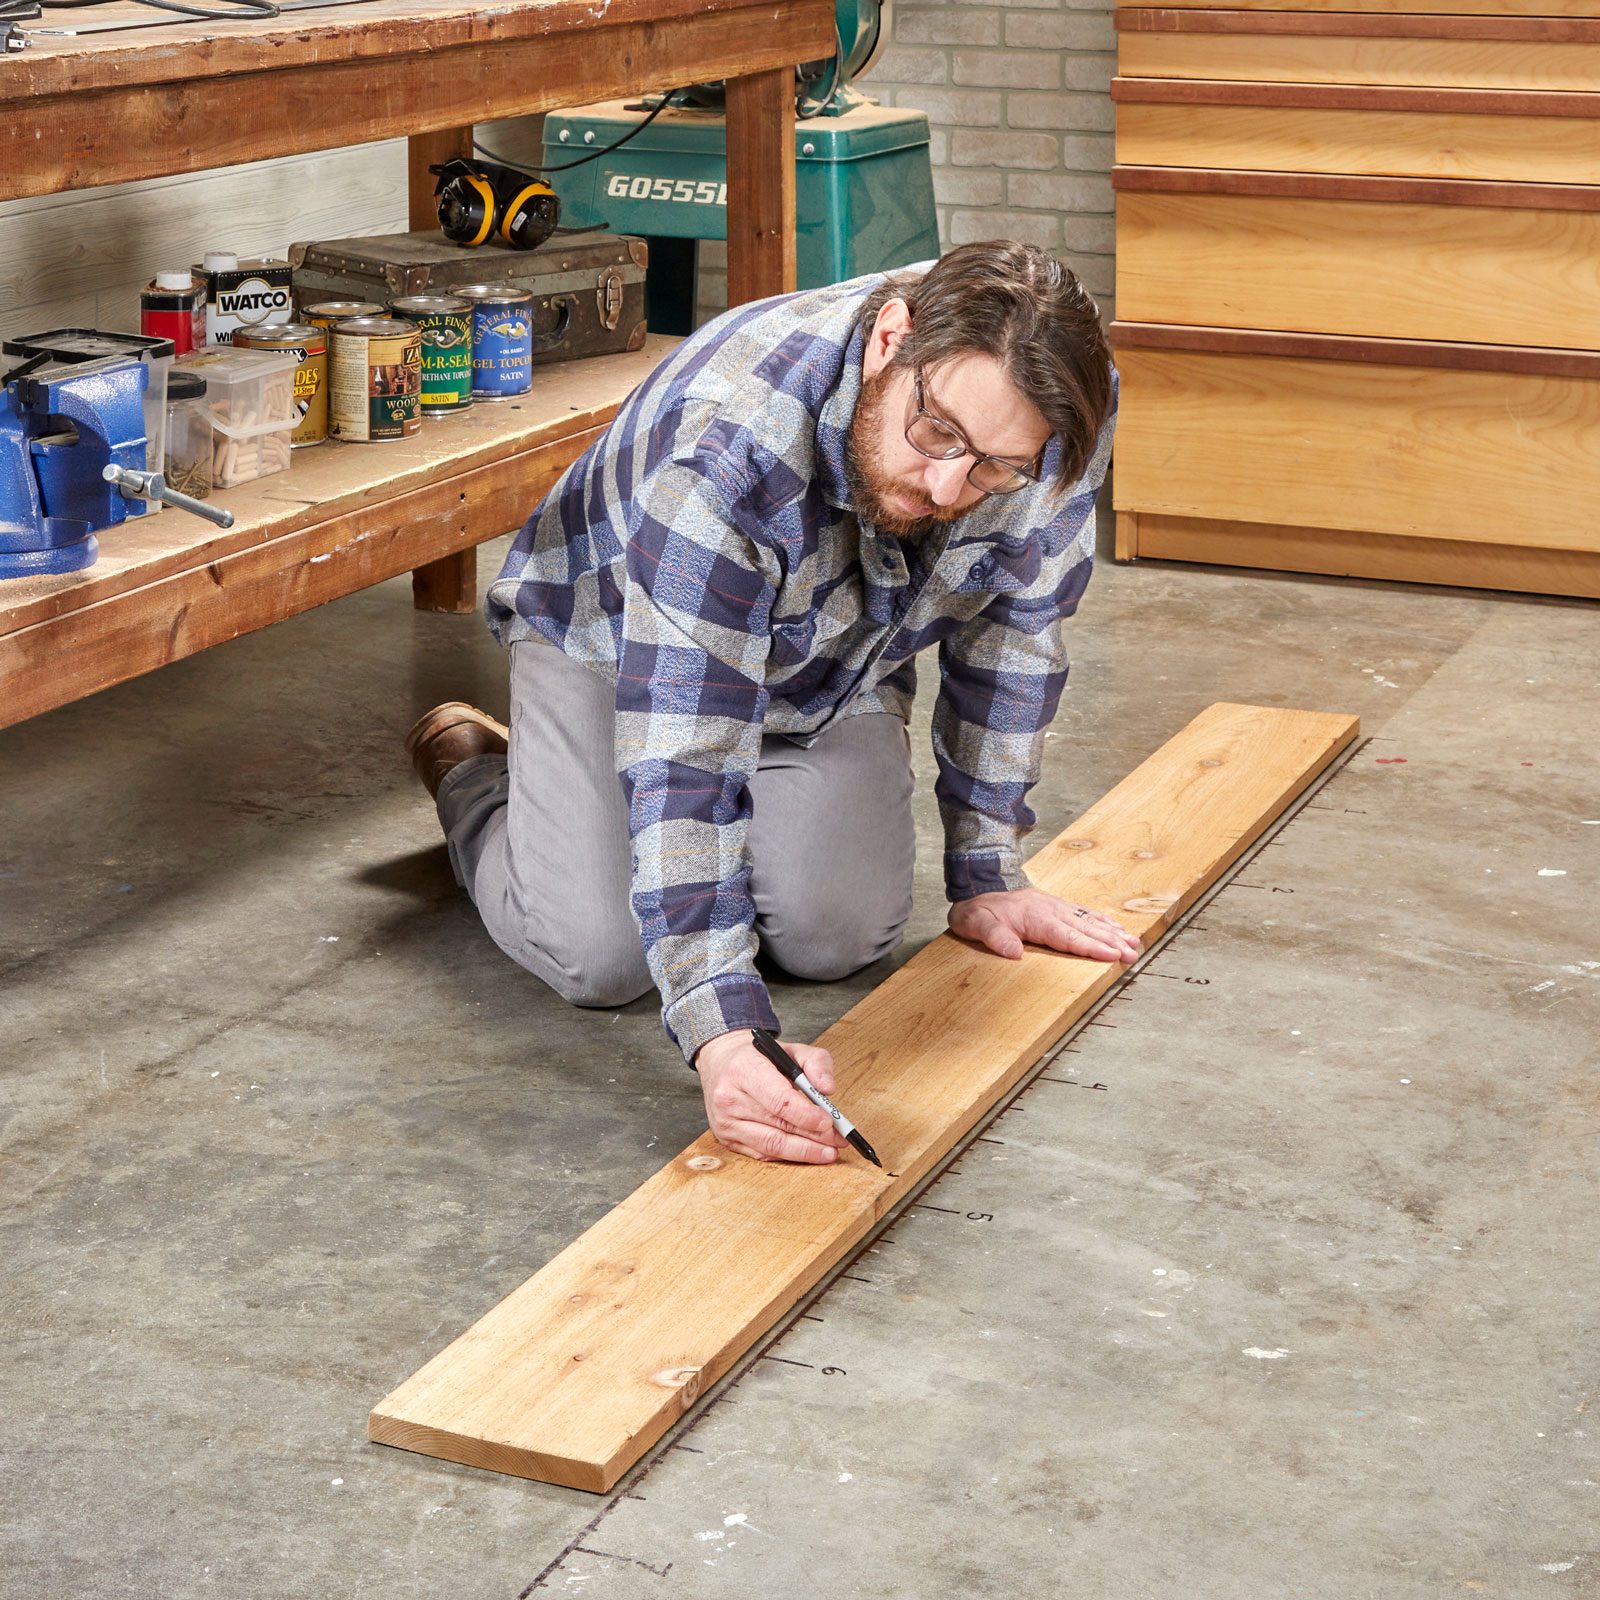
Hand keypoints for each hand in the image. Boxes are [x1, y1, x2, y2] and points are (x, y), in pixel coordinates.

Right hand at [694, 1030, 845, 1164]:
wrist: (720, 1062)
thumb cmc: (758, 1057)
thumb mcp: (790, 1048)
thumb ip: (816, 1062)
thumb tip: (828, 1089)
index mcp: (744, 1069)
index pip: (778, 1100)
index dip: (806, 1115)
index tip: (828, 1121)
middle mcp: (729, 1097)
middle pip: (778, 1126)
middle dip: (813, 1137)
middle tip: (838, 1140)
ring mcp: (725, 1122)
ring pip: (771, 1145)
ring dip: (804, 1152)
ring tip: (828, 1152)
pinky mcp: (726, 1139)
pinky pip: (762, 1153)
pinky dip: (787, 1156)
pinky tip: (805, 1153)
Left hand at [949, 887, 1141, 964]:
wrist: (978, 885)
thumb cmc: (978, 910)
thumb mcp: (976, 924)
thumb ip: (995, 937)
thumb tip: (1012, 952)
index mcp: (1036, 918)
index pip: (1068, 936)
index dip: (1091, 947)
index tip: (1112, 955)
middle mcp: (1051, 911)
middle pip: (1086, 928)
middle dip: (1111, 942)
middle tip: (1133, 954)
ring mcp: (1056, 906)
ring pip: (1089, 920)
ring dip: (1112, 932)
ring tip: (1134, 943)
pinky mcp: (1057, 906)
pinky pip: (1084, 913)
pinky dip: (1102, 921)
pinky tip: (1116, 928)